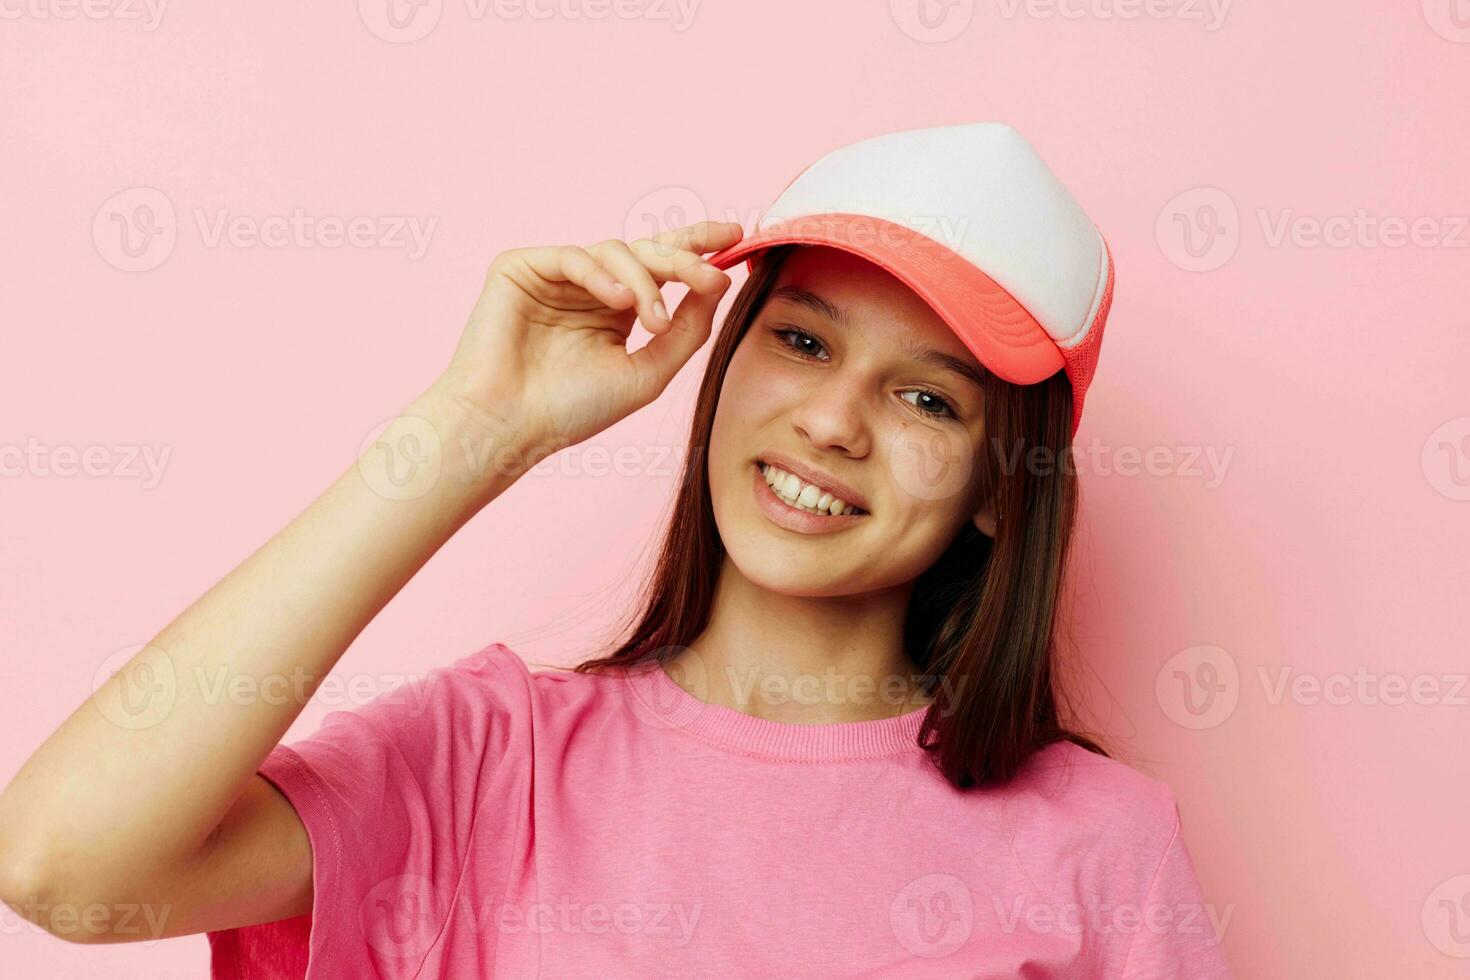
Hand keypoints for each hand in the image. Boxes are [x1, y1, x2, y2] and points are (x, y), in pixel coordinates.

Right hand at [436, 220, 742, 459]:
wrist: (510, 426)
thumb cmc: (572, 410)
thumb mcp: (649, 372)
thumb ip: (688, 330)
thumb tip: (718, 284)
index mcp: (618, 310)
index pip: (663, 267)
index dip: (697, 246)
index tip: (735, 234)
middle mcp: (590, 288)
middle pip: (647, 251)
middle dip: (684, 259)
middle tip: (711, 277)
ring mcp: (555, 276)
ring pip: (616, 251)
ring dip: (645, 281)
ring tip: (653, 321)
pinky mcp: (521, 268)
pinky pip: (574, 255)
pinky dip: (601, 275)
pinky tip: (618, 302)